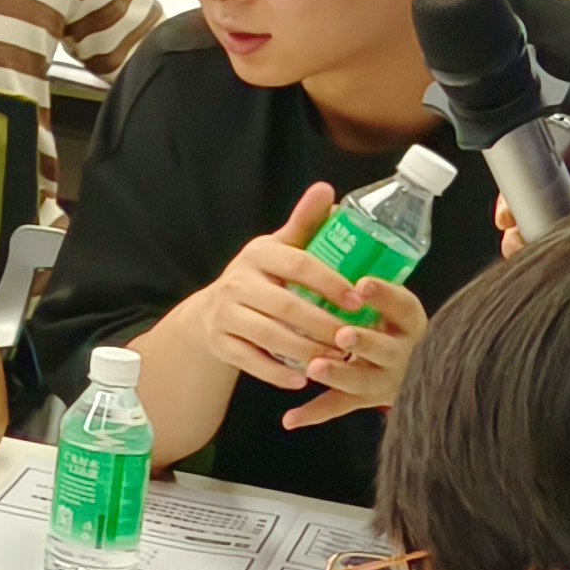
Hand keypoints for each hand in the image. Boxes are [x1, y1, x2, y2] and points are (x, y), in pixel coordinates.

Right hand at [193, 183, 367, 399]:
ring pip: (270, 336)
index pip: (298, 264)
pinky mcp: (220, 343)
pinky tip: (303, 379)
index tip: (359, 299)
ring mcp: (225, 314)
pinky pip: (251, 361)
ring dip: (307, 351)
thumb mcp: (278, 248)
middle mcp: (237, 282)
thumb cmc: (259, 277)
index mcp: (258, 255)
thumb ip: (304, 223)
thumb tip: (326, 189)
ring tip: (336, 359)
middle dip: (323, 324)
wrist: (210, 311)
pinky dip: (278, 373)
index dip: (330, 282)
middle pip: (286, 306)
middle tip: (354, 338)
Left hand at [282, 274, 425, 427]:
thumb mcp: (389, 295)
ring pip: (361, 379)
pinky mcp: (365, 398)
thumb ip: (361, 264)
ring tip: (315, 367)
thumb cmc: (388, 319)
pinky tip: (290, 418)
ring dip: (338, 374)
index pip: (404, 307)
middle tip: (342, 334)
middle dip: (364, 341)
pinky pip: (338, 407)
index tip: (363, 283)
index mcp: (410, 323)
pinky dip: (313, 413)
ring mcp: (384, 379)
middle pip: (386, 349)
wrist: (413, 366)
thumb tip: (329, 210)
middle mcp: (403, 353)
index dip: (386, 296)